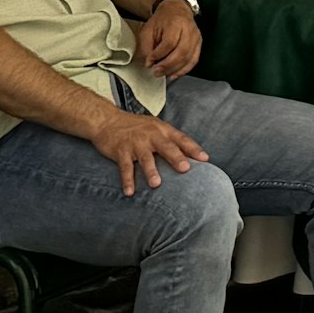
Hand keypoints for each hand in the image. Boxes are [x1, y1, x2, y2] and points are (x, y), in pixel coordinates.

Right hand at [86, 101, 209, 196]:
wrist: (108, 120)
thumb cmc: (136, 127)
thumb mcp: (155, 128)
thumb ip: (169, 140)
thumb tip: (188, 156)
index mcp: (162, 130)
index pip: (181, 139)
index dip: (193, 149)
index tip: (205, 159)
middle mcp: (151, 135)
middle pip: (166, 147)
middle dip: (176, 158)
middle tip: (185, 169)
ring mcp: (136, 143)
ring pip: (145, 158)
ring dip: (151, 171)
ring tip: (157, 184)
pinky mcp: (121, 151)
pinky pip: (125, 167)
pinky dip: (127, 180)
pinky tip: (130, 192)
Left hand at [136, 0, 201, 78]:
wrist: (176, 10)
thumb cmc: (162, 20)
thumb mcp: (148, 29)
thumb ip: (146, 46)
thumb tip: (149, 63)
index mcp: (175, 23)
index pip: (169, 43)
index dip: (159, 55)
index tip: (149, 61)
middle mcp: (189, 30)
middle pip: (181, 52)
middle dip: (167, 65)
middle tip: (156, 72)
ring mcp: (196, 37)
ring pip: (189, 58)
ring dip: (175, 69)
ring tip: (163, 74)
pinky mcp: (198, 44)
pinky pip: (194, 60)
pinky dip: (184, 70)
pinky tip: (174, 74)